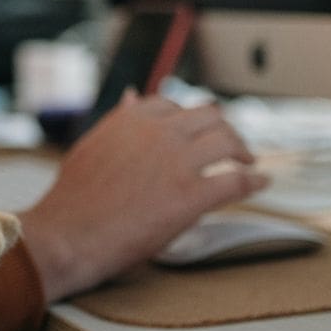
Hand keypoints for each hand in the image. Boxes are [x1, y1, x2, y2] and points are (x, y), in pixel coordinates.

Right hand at [19, 91, 268, 302]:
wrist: (69, 234)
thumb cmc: (75, 198)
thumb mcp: (91, 146)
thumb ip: (118, 121)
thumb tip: (132, 96)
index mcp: (132, 119)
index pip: (174, 105)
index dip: (190, 119)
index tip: (197, 130)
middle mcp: (158, 133)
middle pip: (209, 117)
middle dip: (224, 129)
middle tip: (231, 145)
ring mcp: (177, 162)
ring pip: (228, 142)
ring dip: (243, 150)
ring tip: (248, 161)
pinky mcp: (192, 196)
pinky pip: (236, 181)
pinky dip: (254, 181)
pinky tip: (260, 183)